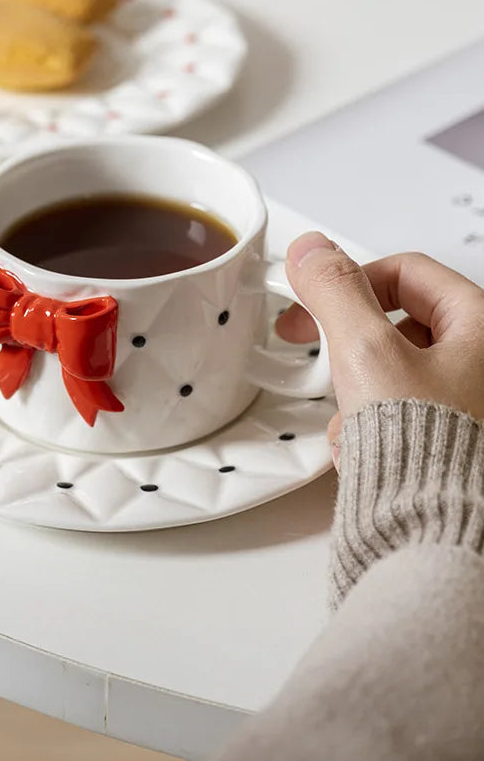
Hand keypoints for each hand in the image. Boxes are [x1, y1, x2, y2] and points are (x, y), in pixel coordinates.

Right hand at [277, 232, 483, 461]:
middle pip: (399, 320)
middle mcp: (482, 362)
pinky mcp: (451, 437)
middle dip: (352, 340)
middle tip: (317, 340)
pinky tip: (360, 443)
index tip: (315, 297)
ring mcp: (469, 401)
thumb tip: (314, 252)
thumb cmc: (428, 451)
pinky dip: (372, 419)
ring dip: (360, 386)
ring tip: (350, 411)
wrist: (434, 530)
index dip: (353, 279)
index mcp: (481, 327)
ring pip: (395, 367)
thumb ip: (336, 291)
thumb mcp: (367, 351)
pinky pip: (400, 407)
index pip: (406, 272)